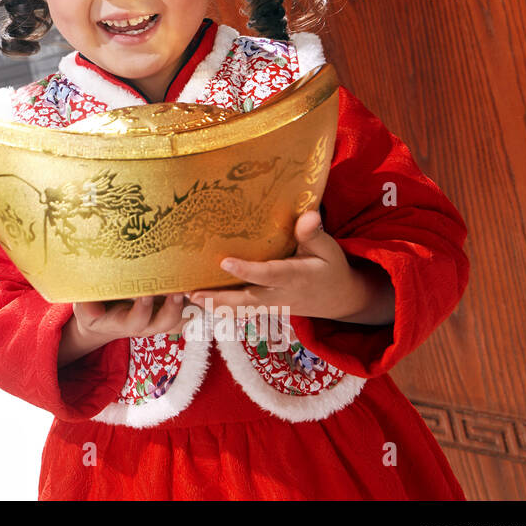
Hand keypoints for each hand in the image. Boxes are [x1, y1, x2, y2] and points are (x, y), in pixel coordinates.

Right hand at [73, 292, 188, 343]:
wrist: (102, 321)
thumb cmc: (94, 310)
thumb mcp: (85, 309)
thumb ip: (87, 306)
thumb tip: (91, 305)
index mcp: (124, 323)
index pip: (136, 321)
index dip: (142, 310)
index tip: (145, 295)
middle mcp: (147, 324)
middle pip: (166, 323)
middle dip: (173, 308)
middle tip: (177, 290)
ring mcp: (160, 319)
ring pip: (182, 319)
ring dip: (191, 306)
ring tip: (195, 288)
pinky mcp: (168, 311)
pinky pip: (189, 312)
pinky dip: (198, 302)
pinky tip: (204, 286)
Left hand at [187, 210, 386, 322]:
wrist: (338, 299)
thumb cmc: (330, 267)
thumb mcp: (328, 249)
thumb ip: (313, 234)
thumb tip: (308, 214)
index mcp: (295, 276)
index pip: (268, 274)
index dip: (247, 270)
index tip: (225, 262)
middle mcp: (280, 294)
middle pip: (246, 300)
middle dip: (218, 298)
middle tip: (191, 293)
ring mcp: (271, 305)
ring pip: (240, 309)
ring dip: (213, 305)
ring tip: (187, 297)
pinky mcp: (265, 308)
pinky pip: (241, 310)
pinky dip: (220, 307)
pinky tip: (198, 300)